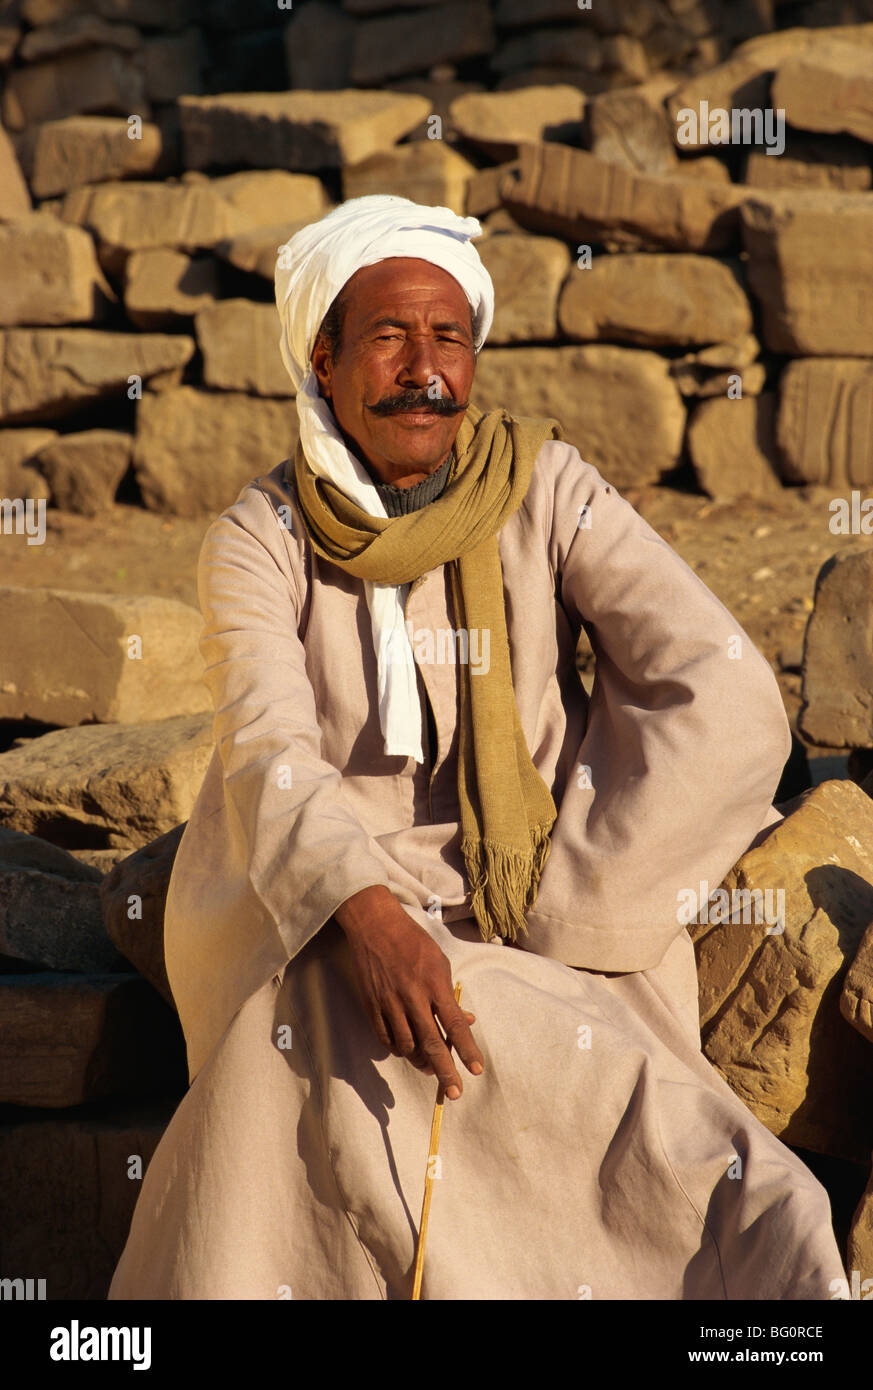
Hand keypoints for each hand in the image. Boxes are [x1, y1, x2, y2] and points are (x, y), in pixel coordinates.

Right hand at [334, 885, 483, 1098]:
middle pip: (432, 1043)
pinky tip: (406, 1050)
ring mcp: (390, 1002)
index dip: (467, 1049)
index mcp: (434, 983)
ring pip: (407, 1046)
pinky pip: (386, 1039)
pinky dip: (398, 1049)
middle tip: (455, 1092)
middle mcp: (413, 996)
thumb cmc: (413, 941)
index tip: (476, 1070)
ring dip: (420, 1061)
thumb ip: (450, 994)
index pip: (455, 1024)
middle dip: (445, 1071)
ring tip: (429, 1067)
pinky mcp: (372, 1006)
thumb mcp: (440, 962)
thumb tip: (466, 1022)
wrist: (375, 925)